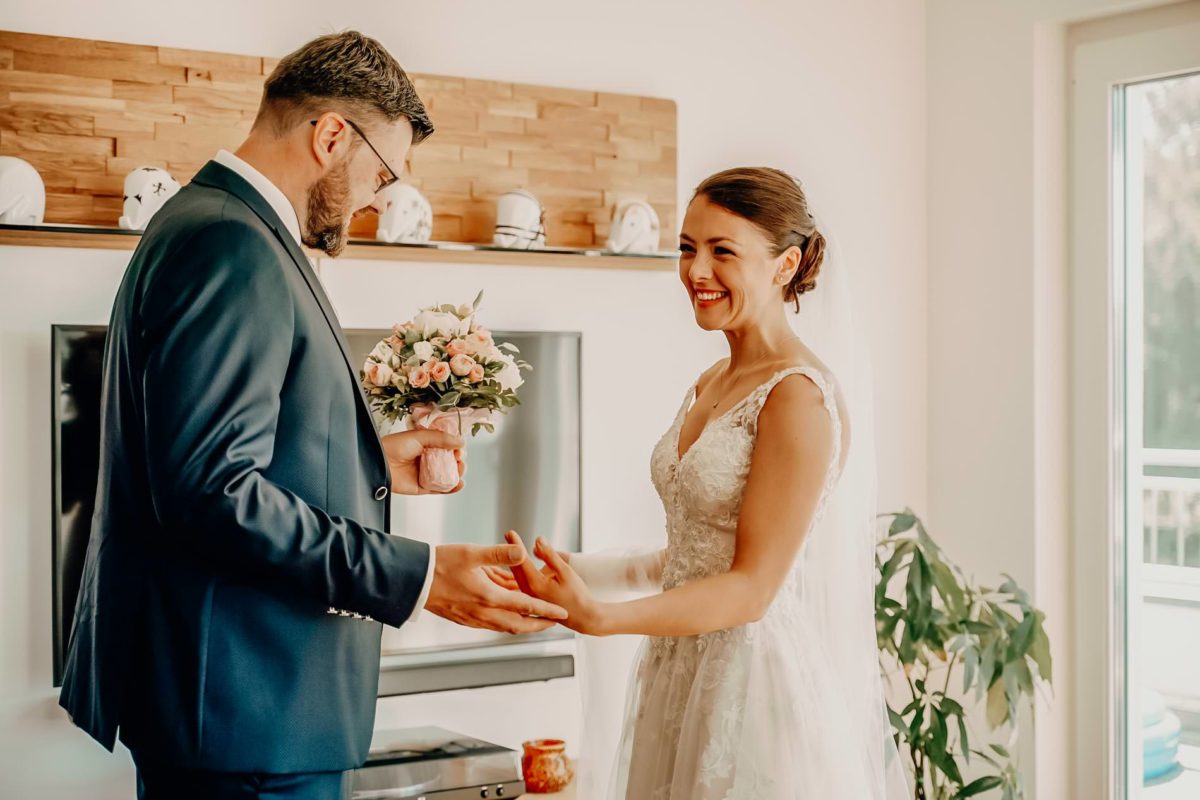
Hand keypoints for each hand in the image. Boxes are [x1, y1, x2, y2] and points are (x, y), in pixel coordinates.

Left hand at [381, 429, 465, 494]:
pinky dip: (452, 488)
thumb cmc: (394, 446)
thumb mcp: (419, 437)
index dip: (455, 447)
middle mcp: (428, 460)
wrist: (380, 463)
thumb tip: (460, 441)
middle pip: (450, 462)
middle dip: (458, 460)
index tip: (459, 447)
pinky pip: (440, 489)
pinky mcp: (423, 487)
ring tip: (460, 469)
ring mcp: (426, 474)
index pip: (447, 447)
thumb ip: (440, 438)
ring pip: (448, 476)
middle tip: (458, 459)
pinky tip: (459, 484)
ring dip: (458, 473)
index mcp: (426, 445)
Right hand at [424, 541, 568, 633]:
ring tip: (535, 620)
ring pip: (504, 627)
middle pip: (518, 625)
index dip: (546, 609)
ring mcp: (472, 618)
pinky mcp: (463, 618)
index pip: (525, 606)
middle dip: (539, 625)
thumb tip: (522, 551)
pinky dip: (505, 622)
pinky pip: (490, 625)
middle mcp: (482, 613)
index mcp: (488, 597)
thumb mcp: (471, 553)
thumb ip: (498, 553)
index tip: (562, 613)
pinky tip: (506, 615)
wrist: (412, 581)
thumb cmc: (440, 564)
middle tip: (554, 623)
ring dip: (523, 625)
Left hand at [505, 532, 603, 635]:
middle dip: (512, 550)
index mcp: (534, 584)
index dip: (515, 545)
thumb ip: (550, 556)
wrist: (583, 617)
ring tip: (511, 546)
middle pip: (516, 567)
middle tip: (508, 534)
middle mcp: (527, 592)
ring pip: (517, 575)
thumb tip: (537, 540)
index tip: (510, 532)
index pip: (521, 560)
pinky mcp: (532, 599)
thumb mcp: (565, 572)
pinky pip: (521, 581)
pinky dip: (519, 570)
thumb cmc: (577, 594)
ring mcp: (528, 597)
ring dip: (515, 560)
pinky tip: (518, 563)